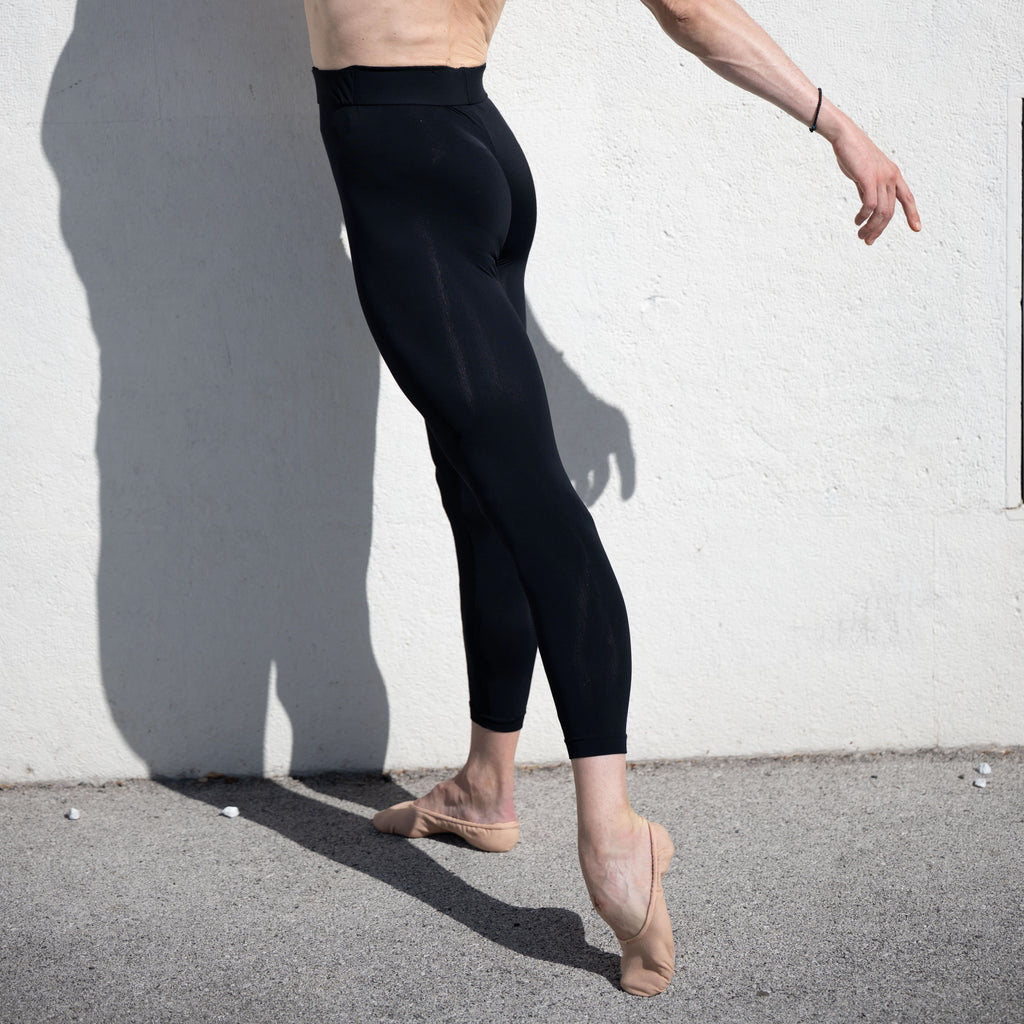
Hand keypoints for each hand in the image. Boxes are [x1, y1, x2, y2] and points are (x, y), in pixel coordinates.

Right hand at [828, 115, 920, 244]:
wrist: (845, 136)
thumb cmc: (853, 153)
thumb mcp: (865, 173)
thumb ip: (869, 189)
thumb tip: (868, 207)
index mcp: (893, 175)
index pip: (907, 198)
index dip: (913, 214)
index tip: (917, 228)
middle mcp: (891, 177)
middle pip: (890, 211)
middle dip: (880, 229)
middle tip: (867, 241)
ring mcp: (881, 177)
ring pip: (881, 211)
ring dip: (871, 227)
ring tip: (861, 235)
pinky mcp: (869, 178)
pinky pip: (870, 205)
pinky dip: (864, 216)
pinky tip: (857, 221)